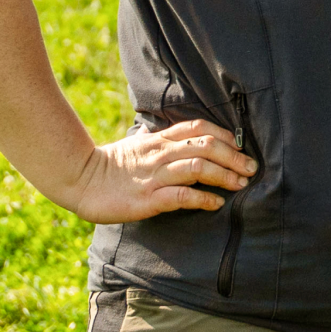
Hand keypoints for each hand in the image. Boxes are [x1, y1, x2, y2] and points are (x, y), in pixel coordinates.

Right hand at [59, 119, 256, 224]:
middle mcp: (160, 153)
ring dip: (225, 175)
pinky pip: (181, 195)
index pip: (199, 128)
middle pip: (206, 146)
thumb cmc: (110, 165)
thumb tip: (159, 130)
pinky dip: (203, 198)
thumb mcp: (134, 145)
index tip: (241, 148)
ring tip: (241, 184)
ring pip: (198, 167)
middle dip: (234, 157)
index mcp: (159, 139)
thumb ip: (153, 139)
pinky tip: (216, 203)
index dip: (225, 136)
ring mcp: (154, 175)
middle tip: (252, 168)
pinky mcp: (148, 199)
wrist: (78, 179)